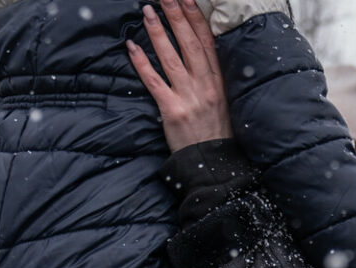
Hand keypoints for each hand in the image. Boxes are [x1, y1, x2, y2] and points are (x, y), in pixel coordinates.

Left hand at [126, 0, 230, 152]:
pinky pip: (154, 82)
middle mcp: (206, 86)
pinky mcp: (173, 111)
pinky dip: (142, 64)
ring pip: (171, 58)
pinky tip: (132, 47)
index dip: (197, 19)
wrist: (213, 164)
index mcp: (219, 82)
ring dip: (158, 33)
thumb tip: (199, 55)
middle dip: (178, 16)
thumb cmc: (216, 134)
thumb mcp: (223, 103)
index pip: (208, 43)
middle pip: (190, 44)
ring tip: (147, 11)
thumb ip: (212, 79)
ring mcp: (190, 98)